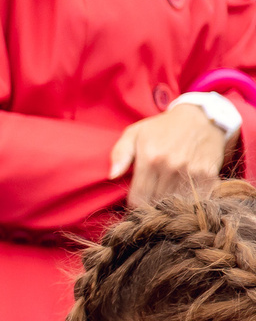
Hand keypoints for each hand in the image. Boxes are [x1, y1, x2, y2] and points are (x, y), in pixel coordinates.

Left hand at [111, 104, 230, 209]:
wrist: (201, 117)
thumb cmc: (162, 127)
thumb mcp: (135, 133)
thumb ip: (120, 154)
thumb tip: (113, 176)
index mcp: (150, 158)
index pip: (137, 199)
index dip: (135, 202)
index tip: (138, 198)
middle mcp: (171, 166)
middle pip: (156, 203)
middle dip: (152, 202)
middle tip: (154, 194)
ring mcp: (191, 171)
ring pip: (175, 203)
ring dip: (171, 202)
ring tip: (168, 191)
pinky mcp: (208, 174)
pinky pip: (196, 199)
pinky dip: (190, 199)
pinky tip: (185, 190)